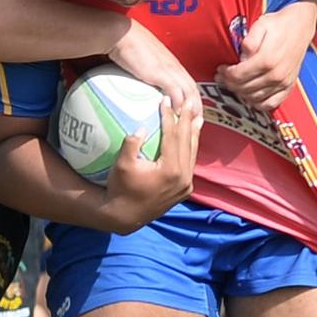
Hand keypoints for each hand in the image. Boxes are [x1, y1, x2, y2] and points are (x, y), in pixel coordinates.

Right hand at [101, 96, 200, 233]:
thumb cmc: (120, 188)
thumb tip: (141, 128)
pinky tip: (189, 139)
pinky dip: (190, 148)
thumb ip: (131, 144)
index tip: (165, 100)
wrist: (125, 216)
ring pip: (192, 153)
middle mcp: (183, 177)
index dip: (169, 116)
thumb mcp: (121, 164)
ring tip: (196, 116)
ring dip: (194, 133)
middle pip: (187, 142)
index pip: (173, 136)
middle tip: (188, 100)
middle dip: (187, 119)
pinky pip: (190, 163)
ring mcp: (185, 185)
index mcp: (170, 170)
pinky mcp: (184, 190)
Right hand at [107, 19, 201, 118]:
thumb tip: (148, 76)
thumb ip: (150, 68)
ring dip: (192, 108)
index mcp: (172, 62)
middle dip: (198, 106)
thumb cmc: (129, 42)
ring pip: (188, 91)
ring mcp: (168, 69)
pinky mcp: (160, 73)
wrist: (122, 34)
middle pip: (193, 89)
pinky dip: (178, 103)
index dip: (193, 97)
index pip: (189, 83)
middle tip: (198, 122)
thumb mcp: (145, 57)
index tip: (194, 111)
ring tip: (192, 122)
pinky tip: (177, 114)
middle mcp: (174, 66)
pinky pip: (174, 91)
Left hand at [216, 0, 316, 111]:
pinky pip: (271, 104)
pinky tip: (250, 96)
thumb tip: (241, 58)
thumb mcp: (260, 25)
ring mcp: (283, 82)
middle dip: (229, 83)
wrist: (301, 25)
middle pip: (244, 88)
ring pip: (255, 98)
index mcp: (266, 60)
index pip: (238, 76)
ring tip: (234, 84)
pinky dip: (258, 103)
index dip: (225, 74)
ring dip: (240, 93)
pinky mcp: (289, 86)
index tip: (221, 69)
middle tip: (222, 77)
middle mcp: (275, 74)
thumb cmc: (279, 24)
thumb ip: (248, 43)